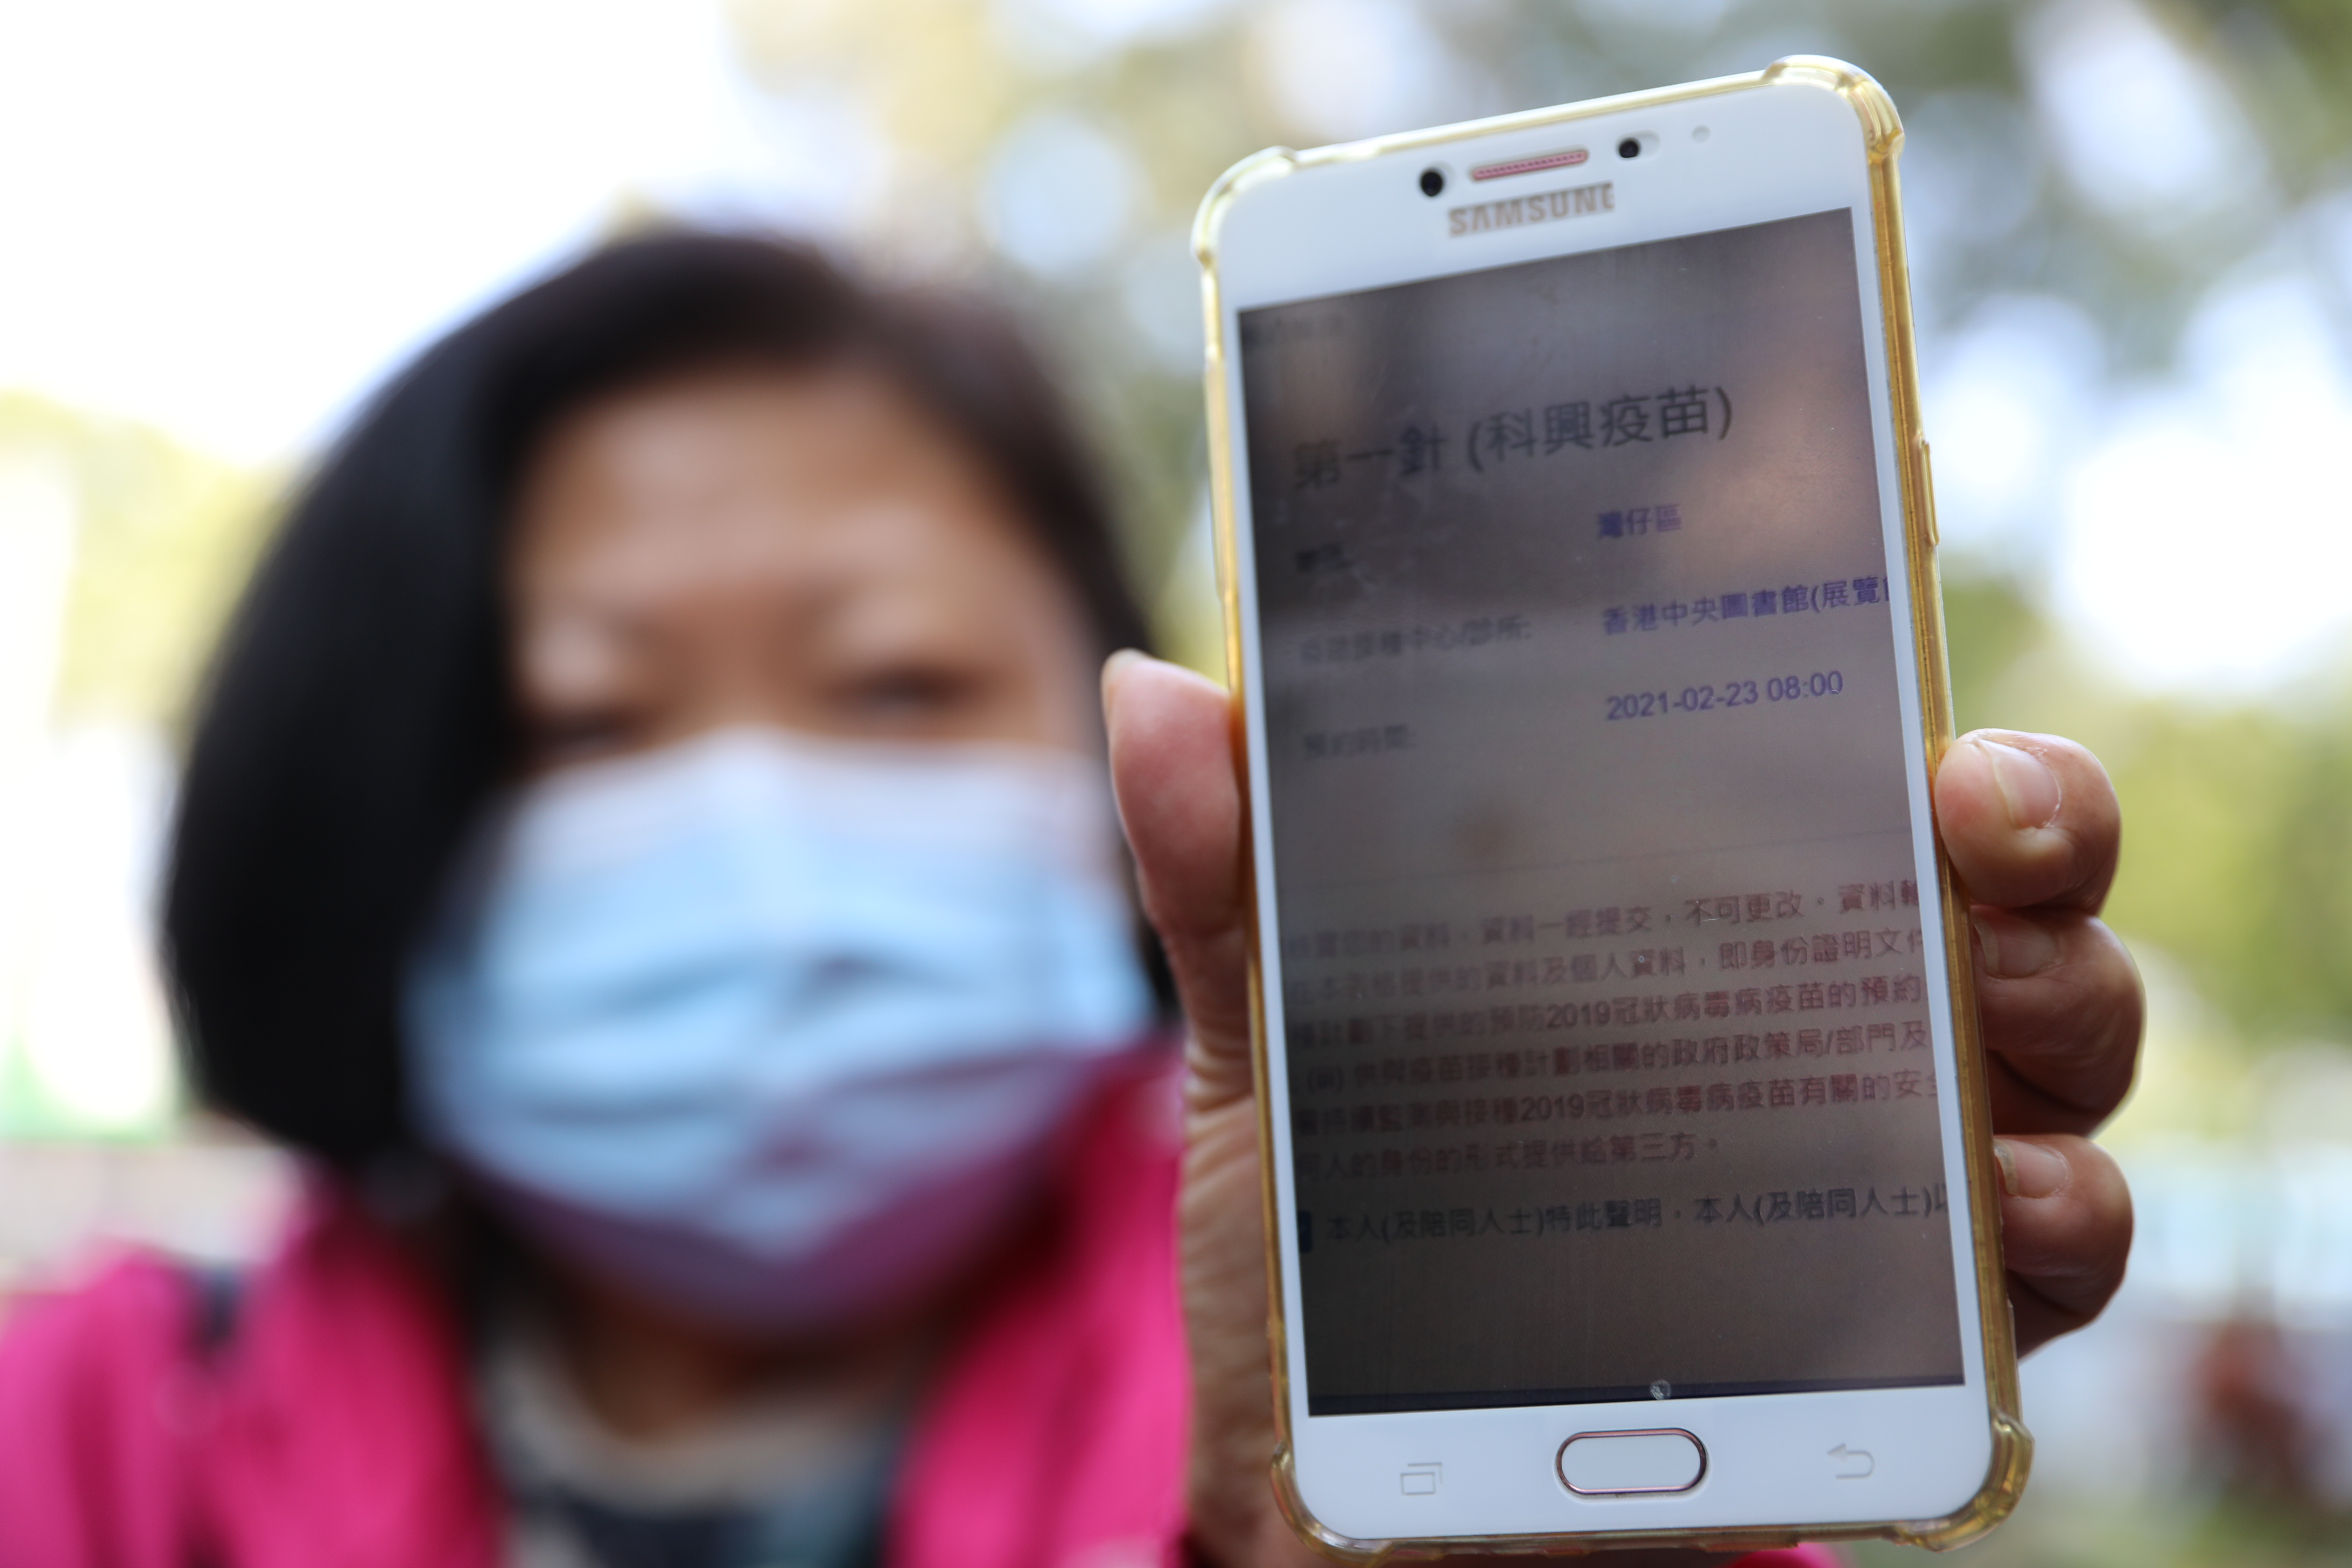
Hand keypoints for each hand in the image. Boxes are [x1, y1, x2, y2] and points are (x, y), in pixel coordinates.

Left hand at [1103, 654, 2139, 1565]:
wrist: (1342, 1497)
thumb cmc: (1331, 1257)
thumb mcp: (1273, 1062)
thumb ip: (1230, 884)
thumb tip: (1158, 692)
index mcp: (1697, 944)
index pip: (1853, 803)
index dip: (1924, 741)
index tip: (1928, 713)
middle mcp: (1822, 1046)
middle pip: (1998, 918)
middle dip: (2037, 847)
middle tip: (1986, 815)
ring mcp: (1881, 1192)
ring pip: (2057, 1077)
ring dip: (2062, 1019)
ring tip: (1994, 1012)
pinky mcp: (1897, 1343)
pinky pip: (2040, 1272)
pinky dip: (2047, 1229)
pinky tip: (1994, 1210)